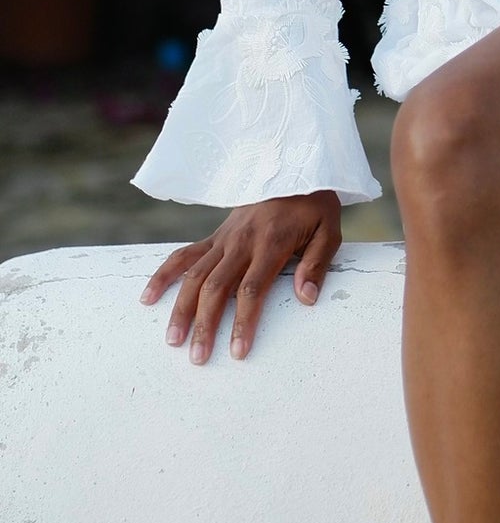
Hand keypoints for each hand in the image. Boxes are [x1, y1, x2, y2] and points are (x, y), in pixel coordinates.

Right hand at [139, 189, 341, 363]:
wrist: (294, 164)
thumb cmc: (314, 204)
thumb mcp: (329, 229)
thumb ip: (317, 263)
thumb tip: (306, 298)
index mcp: (271, 241)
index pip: (251, 288)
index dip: (243, 322)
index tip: (237, 352)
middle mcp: (242, 240)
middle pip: (216, 287)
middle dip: (205, 324)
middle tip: (198, 358)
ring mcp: (224, 237)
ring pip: (195, 274)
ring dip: (181, 308)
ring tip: (172, 340)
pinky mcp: (215, 234)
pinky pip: (185, 254)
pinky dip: (165, 274)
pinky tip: (148, 297)